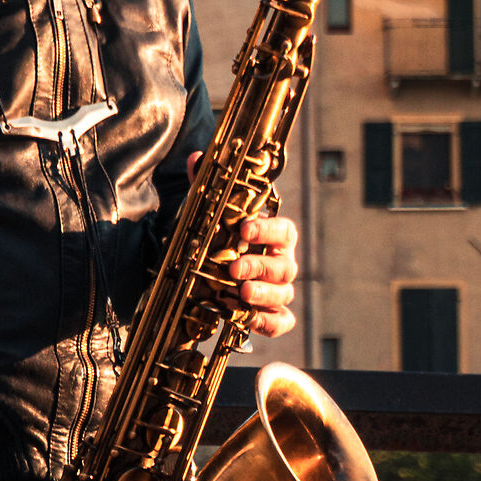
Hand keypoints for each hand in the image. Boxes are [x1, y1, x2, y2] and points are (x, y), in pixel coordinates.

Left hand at [185, 154, 297, 339]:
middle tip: (234, 269)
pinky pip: (282, 321)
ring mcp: (277, 290)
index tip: (244, 228)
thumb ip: (205, 188)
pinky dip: (269, 322)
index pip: (284, 230)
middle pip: (284, 266)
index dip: (268, 229)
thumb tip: (195, 159)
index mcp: (274, 237)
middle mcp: (281, 263)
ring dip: (262, 295)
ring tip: (238, 294)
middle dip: (259, 267)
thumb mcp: (210, 216)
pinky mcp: (272, 314)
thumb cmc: (221, 241)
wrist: (215, 274)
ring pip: (284, 294)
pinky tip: (247, 318)